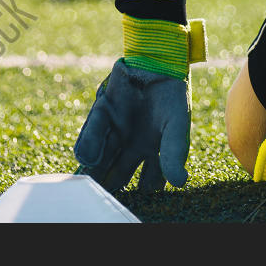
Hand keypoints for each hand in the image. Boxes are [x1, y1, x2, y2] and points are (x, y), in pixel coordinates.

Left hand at [74, 59, 190, 191]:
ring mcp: (115, 131)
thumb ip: (174, 152)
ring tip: (88, 185)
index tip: (131, 206)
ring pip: (101, 159)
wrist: (158, 59)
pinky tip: (86, 158)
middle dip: (109, 188)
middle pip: (117, 175)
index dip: (140, 195)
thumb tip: (180, 183)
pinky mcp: (102, 114)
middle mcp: (131, 146)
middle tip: (100, 202)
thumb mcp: (176, 125)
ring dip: (95, 172)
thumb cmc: (173, 94)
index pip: (146, 183)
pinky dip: (88, 145)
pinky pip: (92, 134)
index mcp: (153, 152)